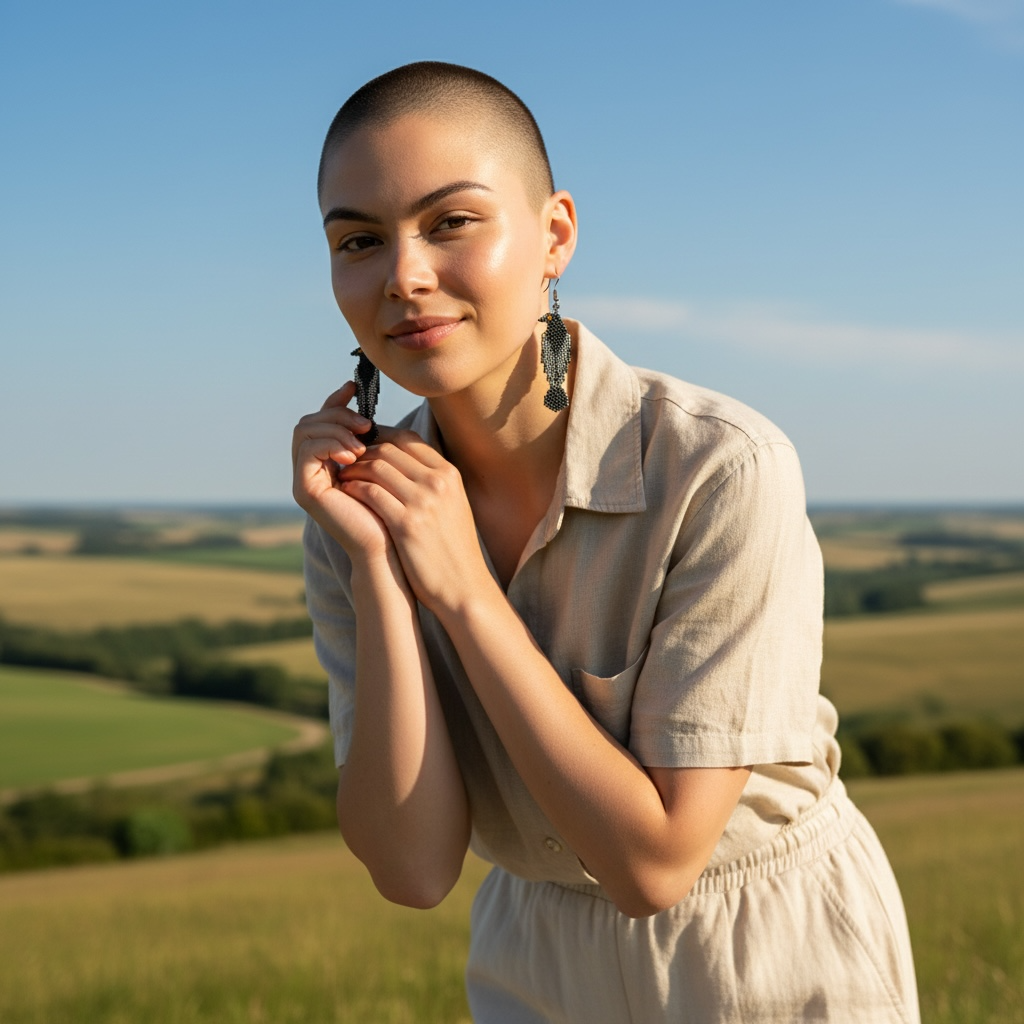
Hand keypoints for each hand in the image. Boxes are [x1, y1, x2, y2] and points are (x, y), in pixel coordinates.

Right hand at [291, 382, 390, 560]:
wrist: (391, 546)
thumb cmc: (394, 508)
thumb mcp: (385, 463)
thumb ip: (373, 440)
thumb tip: (370, 413)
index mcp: (329, 460)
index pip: (322, 420)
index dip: (335, 402)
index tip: (353, 388)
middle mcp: (312, 469)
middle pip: (309, 420)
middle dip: (337, 414)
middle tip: (365, 424)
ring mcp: (305, 479)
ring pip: (305, 431)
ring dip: (335, 428)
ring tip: (362, 443)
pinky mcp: (304, 490)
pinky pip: (306, 451)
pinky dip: (329, 444)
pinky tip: (353, 453)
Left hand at [336, 427, 493, 612]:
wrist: (464, 587)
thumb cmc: (453, 549)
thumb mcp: (451, 506)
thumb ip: (431, 482)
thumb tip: (402, 463)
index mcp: (449, 475)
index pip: (408, 439)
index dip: (380, 437)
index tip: (362, 445)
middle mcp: (438, 482)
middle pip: (389, 448)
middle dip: (362, 452)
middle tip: (345, 460)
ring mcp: (423, 502)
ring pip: (377, 467)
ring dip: (354, 468)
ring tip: (342, 476)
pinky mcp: (407, 524)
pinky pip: (371, 493)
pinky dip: (354, 488)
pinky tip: (346, 493)